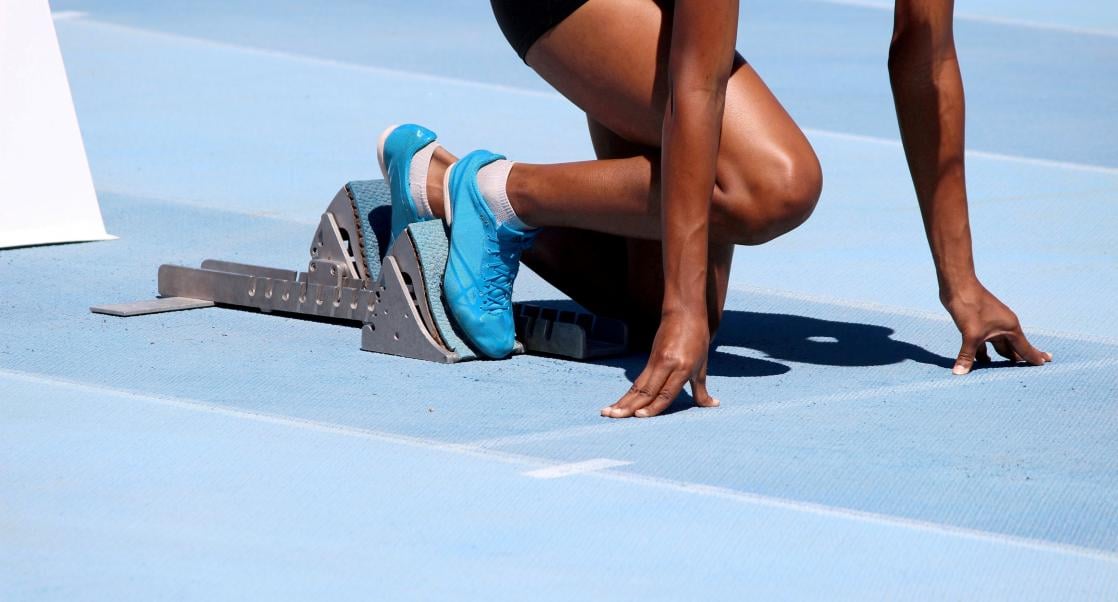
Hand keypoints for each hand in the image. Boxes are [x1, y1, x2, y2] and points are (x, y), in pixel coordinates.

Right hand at [601, 312, 719, 417]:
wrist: (684, 313)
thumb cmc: (697, 340)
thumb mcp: (702, 365)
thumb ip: (702, 389)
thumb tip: (714, 405)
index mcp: (682, 368)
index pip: (666, 392)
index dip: (653, 406)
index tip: (639, 416)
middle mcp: (666, 366)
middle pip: (646, 390)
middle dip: (629, 406)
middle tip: (614, 417)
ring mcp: (655, 362)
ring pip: (637, 387)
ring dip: (622, 402)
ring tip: (607, 412)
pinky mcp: (649, 360)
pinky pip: (637, 381)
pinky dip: (627, 395)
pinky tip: (617, 404)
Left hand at [942, 283, 1052, 374]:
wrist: (958, 286)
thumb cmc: (970, 307)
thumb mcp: (970, 334)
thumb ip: (967, 355)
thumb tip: (960, 373)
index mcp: (1009, 328)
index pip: (1025, 348)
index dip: (1034, 357)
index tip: (1046, 363)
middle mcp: (1003, 327)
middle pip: (1014, 348)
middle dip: (1020, 358)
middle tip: (1032, 368)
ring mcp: (990, 325)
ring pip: (998, 345)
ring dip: (1001, 357)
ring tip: (1008, 369)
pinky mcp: (977, 324)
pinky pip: (983, 343)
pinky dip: (983, 353)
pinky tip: (983, 361)